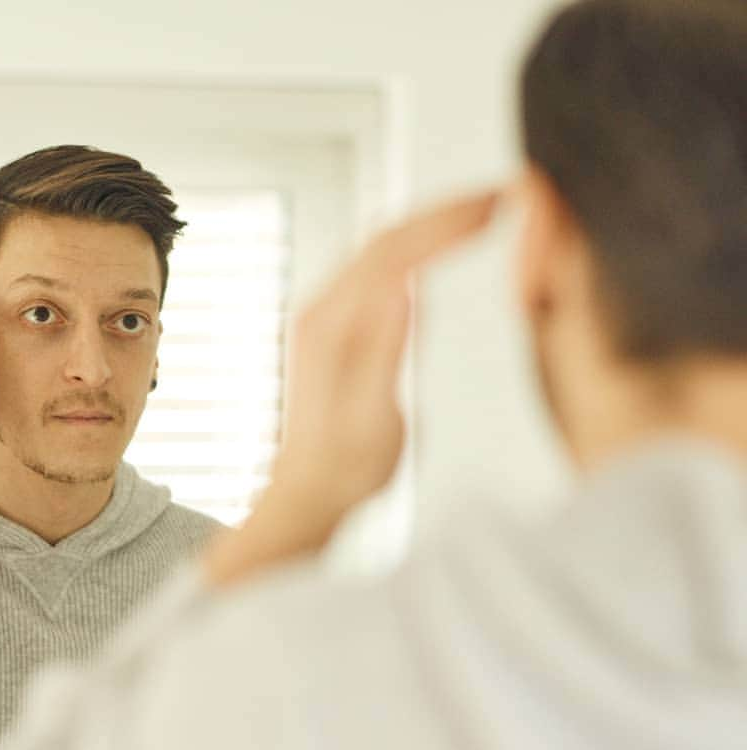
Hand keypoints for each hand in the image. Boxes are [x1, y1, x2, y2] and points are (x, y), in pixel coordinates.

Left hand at [204, 190, 500, 586]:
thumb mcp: (372, 420)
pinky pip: (377, 267)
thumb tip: (406, 288)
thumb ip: (385, 353)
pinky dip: (416, 246)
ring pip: (381, 247)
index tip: (495, 204)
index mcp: (331, 328)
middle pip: (387, 236)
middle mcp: (321, 312)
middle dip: (444, 210)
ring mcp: (325, 316)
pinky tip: (443, 247)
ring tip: (482, 211)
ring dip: (431, 223)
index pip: (394, 251)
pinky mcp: (335, 326)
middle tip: (500, 196)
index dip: (447, 221)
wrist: (309, 492)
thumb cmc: (344, 468)